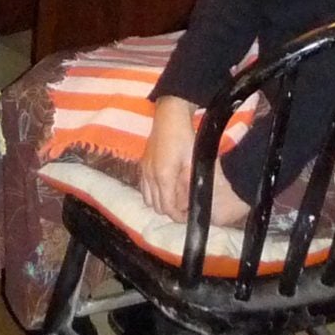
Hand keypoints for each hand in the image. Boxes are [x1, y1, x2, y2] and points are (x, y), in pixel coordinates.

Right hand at [140, 97, 198, 219]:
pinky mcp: (141, 164)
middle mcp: (150, 176)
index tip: (188, 216)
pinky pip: (143, 188)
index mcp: (164, 176)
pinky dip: (152, 193)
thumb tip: (192, 200)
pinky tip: (163, 187)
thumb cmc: (184, 137)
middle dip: (170, 211)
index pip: (168, 208)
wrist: (169, 116)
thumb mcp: (193, 161)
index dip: (178, 217)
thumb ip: (190, 183)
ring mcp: (143, 170)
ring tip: (174, 198)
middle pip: (156, 207)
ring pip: (147, 199)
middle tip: (183, 208)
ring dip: (160, 203)